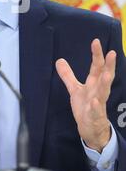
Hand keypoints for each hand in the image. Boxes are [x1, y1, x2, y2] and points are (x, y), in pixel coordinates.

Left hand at [56, 38, 115, 152]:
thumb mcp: (75, 89)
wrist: (91, 129)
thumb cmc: (86, 106)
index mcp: (94, 83)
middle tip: (112, 53)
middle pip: (105, 76)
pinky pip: (96, 111)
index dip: (96, 54)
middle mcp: (98, 91)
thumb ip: (68, 75)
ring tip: (106, 74)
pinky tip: (94, 102)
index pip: (96, 67)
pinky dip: (96, 106)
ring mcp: (98, 104)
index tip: (96, 41)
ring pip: (104, 92)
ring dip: (106, 83)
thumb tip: (59, 60)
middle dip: (108, 65)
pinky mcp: (95, 116)